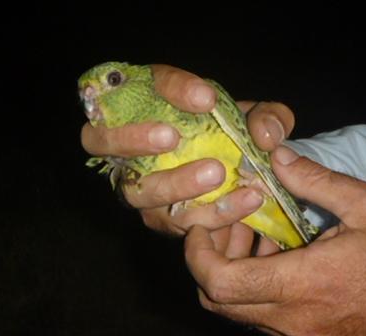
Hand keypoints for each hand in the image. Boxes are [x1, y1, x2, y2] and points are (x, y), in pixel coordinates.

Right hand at [81, 64, 295, 235]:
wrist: (243, 174)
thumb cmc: (235, 135)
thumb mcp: (257, 119)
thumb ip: (267, 117)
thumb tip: (264, 136)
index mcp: (141, 104)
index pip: (135, 85)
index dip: (165, 89)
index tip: (205, 98)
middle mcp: (124, 145)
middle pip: (98, 140)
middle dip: (132, 138)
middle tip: (173, 136)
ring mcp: (136, 184)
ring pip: (135, 189)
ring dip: (173, 182)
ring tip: (218, 173)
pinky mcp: (159, 217)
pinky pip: (175, 220)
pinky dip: (211, 213)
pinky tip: (244, 202)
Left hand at [184, 146, 365, 335]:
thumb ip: (315, 180)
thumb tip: (275, 156)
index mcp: (303, 285)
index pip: (218, 281)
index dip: (196, 252)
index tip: (202, 222)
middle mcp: (291, 320)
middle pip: (216, 299)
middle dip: (209, 258)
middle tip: (231, 223)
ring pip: (237, 310)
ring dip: (233, 273)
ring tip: (260, 235)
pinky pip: (262, 318)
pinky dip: (255, 288)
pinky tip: (282, 259)